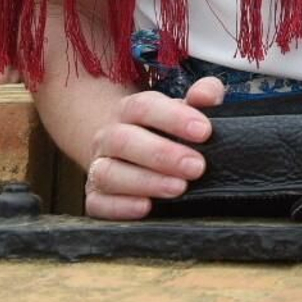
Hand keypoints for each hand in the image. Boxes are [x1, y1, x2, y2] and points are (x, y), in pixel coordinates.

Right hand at [83, 77, 225, 218]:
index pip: (144, 107)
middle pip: (123, 140)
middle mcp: (109, 136)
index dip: (174, 118)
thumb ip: (202, 94)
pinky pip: (97, 203)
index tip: (204, 131)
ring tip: (178, 188)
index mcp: (131, 109)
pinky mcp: (95, 197)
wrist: (128, 150)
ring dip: (145, 182)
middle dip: (162, 154)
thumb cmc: (166, 128)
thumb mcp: (185, 108)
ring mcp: (98, 167)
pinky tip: (146, 207)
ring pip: (108, 173)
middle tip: (197, 167)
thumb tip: (206, 94)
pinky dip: (120, 207)